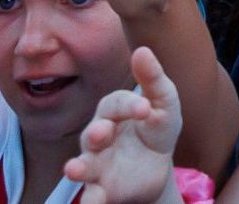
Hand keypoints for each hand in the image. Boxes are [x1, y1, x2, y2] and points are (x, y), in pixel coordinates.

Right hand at [64, 46, 183, 203]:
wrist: (161, 166)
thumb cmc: (157, 127)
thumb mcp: (165, 102)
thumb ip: (154, 78)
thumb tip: (141, 49)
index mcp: (114, 112)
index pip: (115, 104)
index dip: (129, 105)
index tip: (145, 109)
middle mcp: (100, 137)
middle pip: (93, 133)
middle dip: (97, 132)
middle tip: (103, 133)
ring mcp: (98, 164)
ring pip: (84, 165)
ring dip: (78, 168)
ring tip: (74, 170)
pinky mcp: (102, 189)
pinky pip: (91, 196)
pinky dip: (89, 200)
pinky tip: (91, 202)